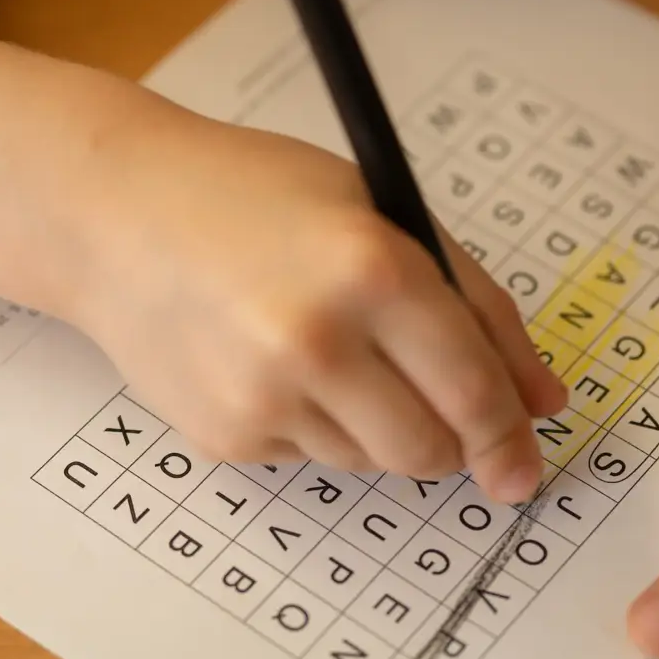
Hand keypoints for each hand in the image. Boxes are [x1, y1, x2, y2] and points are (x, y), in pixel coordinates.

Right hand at [0, 39, 566, 499]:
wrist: (114, 213)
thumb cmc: (252, 194)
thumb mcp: (378, 210)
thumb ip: (474, 301)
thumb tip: (544, 400)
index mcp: (373, 268)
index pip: (472, 387)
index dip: (510, 433)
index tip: (525, 464)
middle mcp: (319, 340)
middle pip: (430, 448)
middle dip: (448, 440)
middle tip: (434, 407)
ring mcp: (265, 396)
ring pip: (371, 462)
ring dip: (375, 426)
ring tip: (324, 348)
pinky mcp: (224, 436)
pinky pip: (306, 458)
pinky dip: (309, 423)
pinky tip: (266, 359)